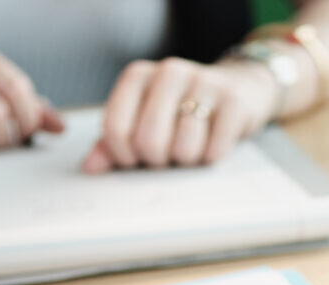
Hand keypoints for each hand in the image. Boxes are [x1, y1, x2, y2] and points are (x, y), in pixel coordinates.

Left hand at [83, 57, 277, 171]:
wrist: (239, 88)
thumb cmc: (182, 113)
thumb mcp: (144, 121)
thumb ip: (114, 143)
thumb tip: (90, 167)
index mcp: (138, 76)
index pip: (116, 129)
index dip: (125, 157)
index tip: (137, 159)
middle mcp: (168, 72)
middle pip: (149, 141)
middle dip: (158, 162)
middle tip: (167, 156)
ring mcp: (203, 83)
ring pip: (183, 148)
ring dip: (187, 161)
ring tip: (191, 148)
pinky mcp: (233, 100)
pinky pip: (215, 150)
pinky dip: (211, 158)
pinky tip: (213, 144)